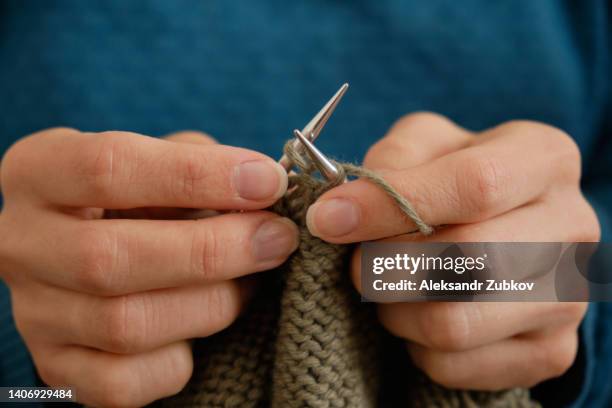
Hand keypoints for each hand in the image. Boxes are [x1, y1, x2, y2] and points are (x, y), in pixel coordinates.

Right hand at [0, 128, 297, 405]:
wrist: (100, 250)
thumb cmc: (143, 196)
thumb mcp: (163, 158)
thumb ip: (202, 163)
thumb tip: (263, 186)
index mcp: (38, 171)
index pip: (108, 167)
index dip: (198, 176)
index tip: (267, 181)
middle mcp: (21, 243)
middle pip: (110, 258)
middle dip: (214, 250)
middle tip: (278, 238)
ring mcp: (34, 314)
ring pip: (126, 325)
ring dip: (212, 303)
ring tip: (253, 278)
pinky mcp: (59, 368)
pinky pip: (126, 381)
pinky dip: (181, 358)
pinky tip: (202, 326)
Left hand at [306, 113, 599, 389]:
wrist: (499, 229)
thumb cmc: (451, 181)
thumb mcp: (422, 147)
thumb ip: (387, 165)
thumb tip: (337, 214)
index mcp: (544, 159)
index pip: (475, 185)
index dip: (390, 205)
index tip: (328, 219)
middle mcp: (572, 227)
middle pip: (467, 259)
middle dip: (386, 264)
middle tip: (359, 260)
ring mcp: (568, 297)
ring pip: (454, 322)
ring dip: (395, 309)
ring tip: (387, 288)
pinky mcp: (549, 351)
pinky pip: (455, 365)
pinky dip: (414, 346)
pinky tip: (417, 315)